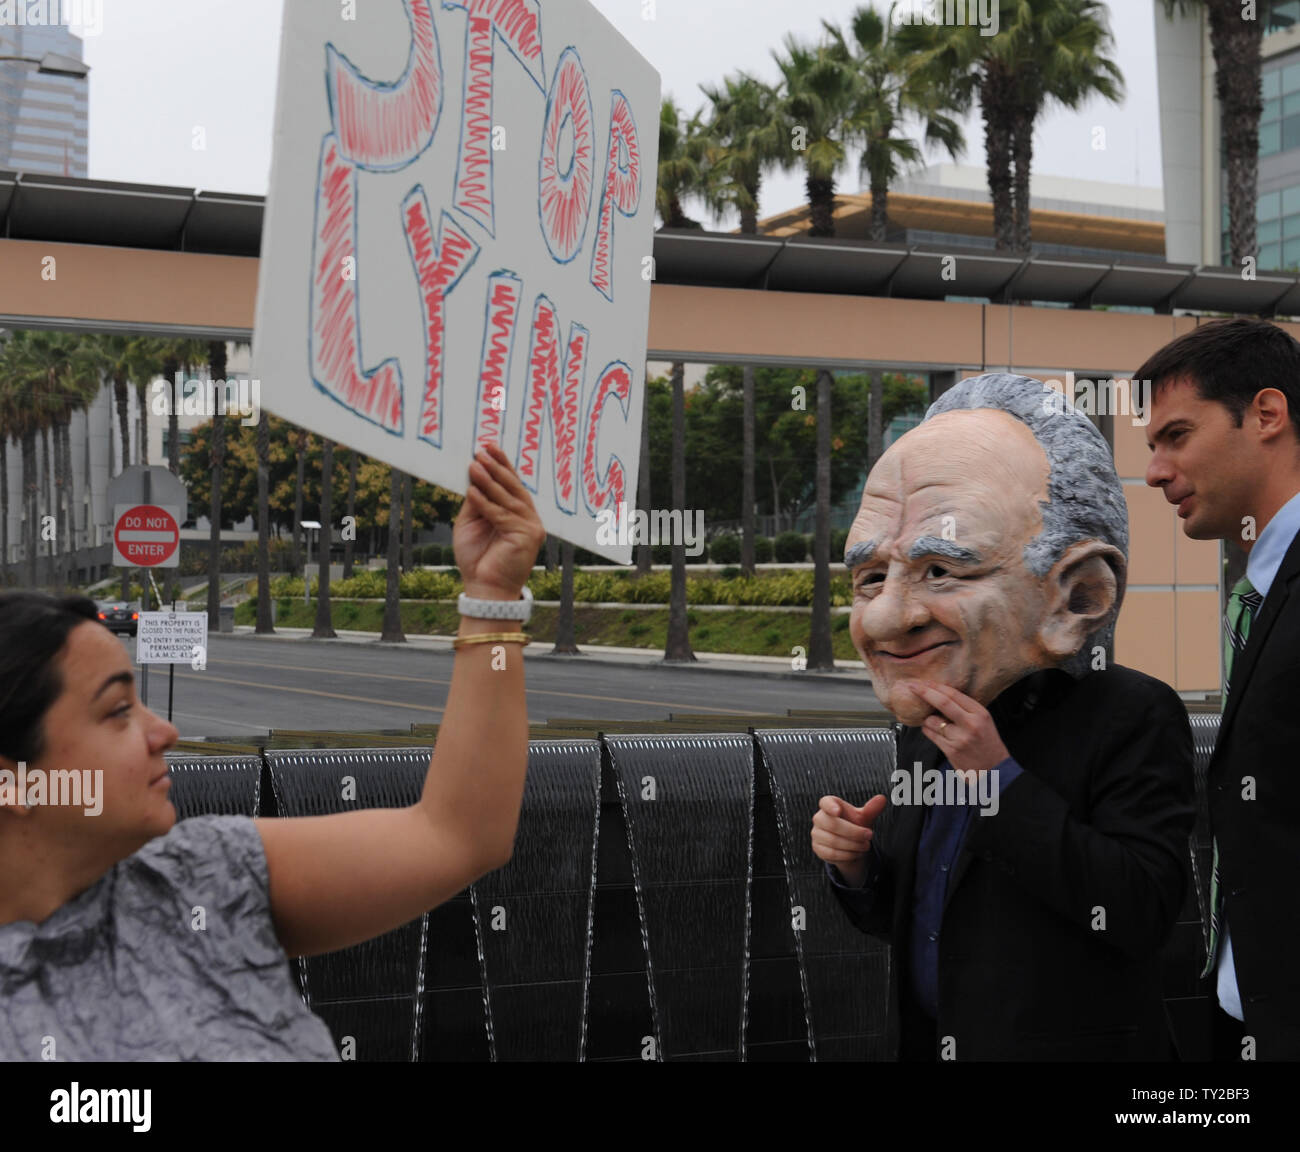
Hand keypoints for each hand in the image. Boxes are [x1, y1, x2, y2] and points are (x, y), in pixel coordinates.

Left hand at [454, 444, 545, 599]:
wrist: (484, 589)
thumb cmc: (477, 559)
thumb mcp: (471, 523)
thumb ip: (476, 502)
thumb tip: (473, 475)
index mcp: (520, 515)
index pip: (512, 486)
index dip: (502, 465)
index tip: (489, 447)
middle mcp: (530, 520)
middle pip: (514, 488)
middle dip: (498, 468)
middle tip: (482, 450)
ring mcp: (531, 528)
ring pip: (508, 499)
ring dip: (490, 481)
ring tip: (474, 464)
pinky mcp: (527, 537)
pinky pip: (502, 515)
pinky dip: (485, 502)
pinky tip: (471, 491)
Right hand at [811, 793, 887, 886]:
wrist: (849, 844)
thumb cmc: (854, 824)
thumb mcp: (864, 816)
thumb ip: (872, 808)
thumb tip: (882, 799)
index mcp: (829, 805)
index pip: (825, 803)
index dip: (830, 807)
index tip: (838, 811)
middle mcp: (820, 818)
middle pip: (833, 825)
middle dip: (854, 832)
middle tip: (868, 835)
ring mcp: (817, 834)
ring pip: (834, 841)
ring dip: (853, 845)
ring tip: (864, 845)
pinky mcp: (818, 848)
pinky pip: (832, 853)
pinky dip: (847, 855)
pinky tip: (856, 852)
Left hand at [902, 680, 1009, 780]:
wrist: (994, 771)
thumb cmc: (988, 745)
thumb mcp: (984, 722)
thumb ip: (966, 709)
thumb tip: (940, 695)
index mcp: (980, 714)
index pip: (954, 694)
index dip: (936, 686)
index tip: (924, 681)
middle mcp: (971, 724)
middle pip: (942, 702)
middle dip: (924, 692)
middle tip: (912, 686)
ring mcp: (960, 738)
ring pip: (932, 720)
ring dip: (927, 718)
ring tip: (932, 721)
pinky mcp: (951, 750)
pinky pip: (930, 734)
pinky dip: (928, 729)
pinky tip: (932, 730)